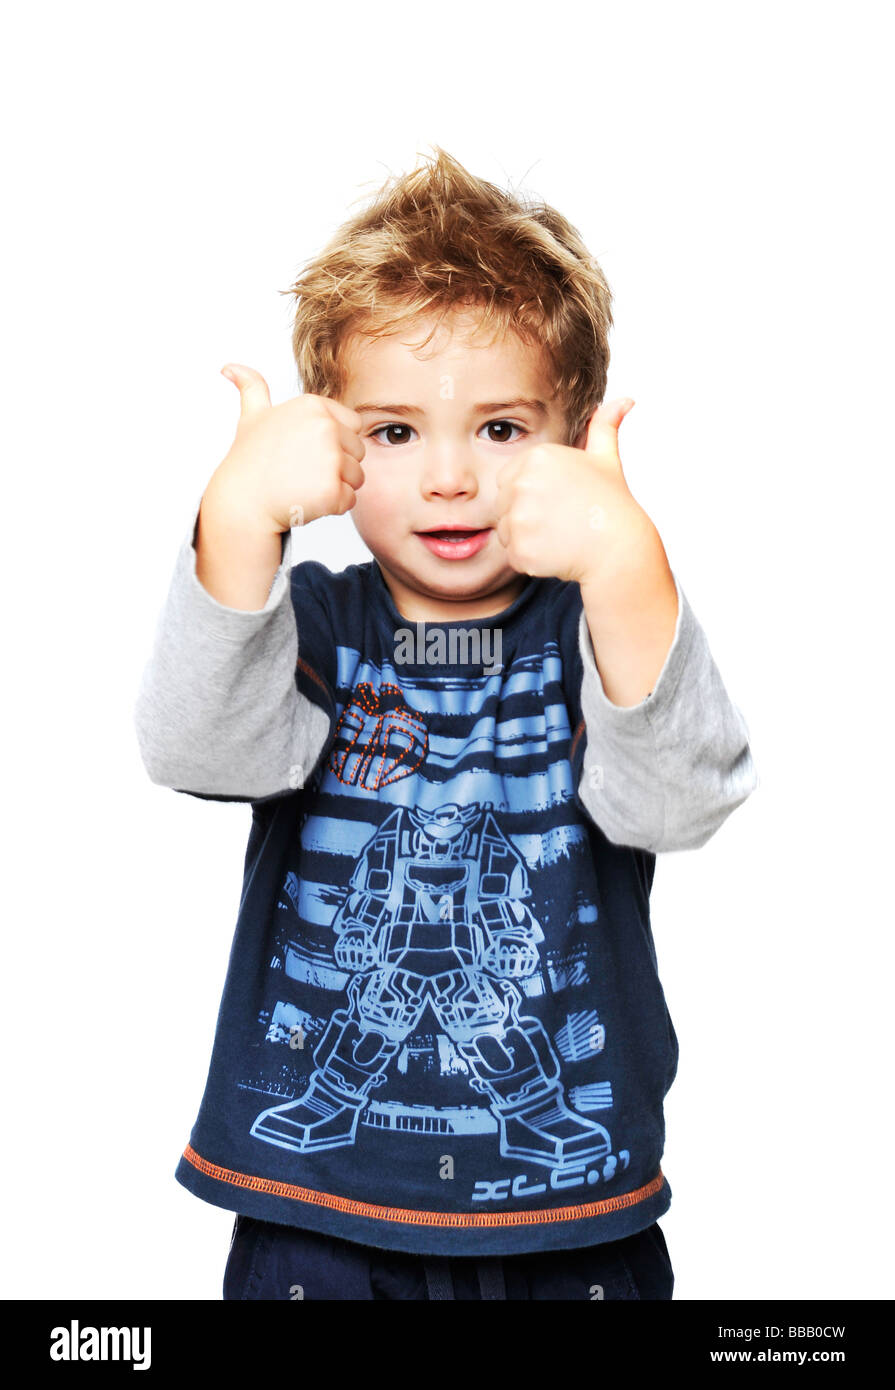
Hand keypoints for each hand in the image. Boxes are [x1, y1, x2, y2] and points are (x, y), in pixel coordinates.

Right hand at [203, 364, 366, 533]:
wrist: (242, 503)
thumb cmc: (249, 461)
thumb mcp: (252, 417)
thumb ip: (252, 388)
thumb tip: (229, 368)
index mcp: (314, 406)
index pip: (353, 425)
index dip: (334, 441)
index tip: (304, 450)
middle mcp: (325, 427)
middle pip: (358, 451)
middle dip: (337, 465)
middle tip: (302, 471)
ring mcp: (330, 459)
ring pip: (357, 476)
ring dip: (336, 486)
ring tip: (304, 485)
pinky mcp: (332, 490)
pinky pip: (350, 499)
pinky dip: (332, 506)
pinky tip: (306, 500)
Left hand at [494, 398, 656, 586]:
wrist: (619, 548)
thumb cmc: (612, 503)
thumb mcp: (606, 459)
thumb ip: (604, 427)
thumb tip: (624, 400)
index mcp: (537, 457)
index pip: (508, 479)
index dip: (531, 494)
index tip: (556, 502)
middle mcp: (522, 484)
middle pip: (504, 505)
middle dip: (526, 515)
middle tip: (559, 522)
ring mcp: (520, 518)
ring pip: (506, 531)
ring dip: (527, 538)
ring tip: (559, 537)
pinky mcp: (520, 548)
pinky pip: (513, 555)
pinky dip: (530, 559)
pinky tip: (556, 553)